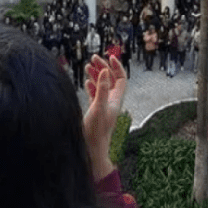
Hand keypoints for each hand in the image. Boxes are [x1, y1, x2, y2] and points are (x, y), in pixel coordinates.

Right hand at [82, 54, 125, 180]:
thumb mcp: (98, 108)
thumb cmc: (95, 132)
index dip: (116, 67)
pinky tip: (86, 82)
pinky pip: (95, 95)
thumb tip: (105, 71)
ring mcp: (103, 107)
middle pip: (110, 80)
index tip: (109, 56)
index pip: (120, 79)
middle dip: (103, 67)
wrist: (91, 151)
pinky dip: (91, 86)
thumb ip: (101, 89)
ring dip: (96, 75)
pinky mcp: (95, 112)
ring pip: (102, 86)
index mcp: (116, 101)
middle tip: (94, 57)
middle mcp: (111, 103)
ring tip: (88, 66)